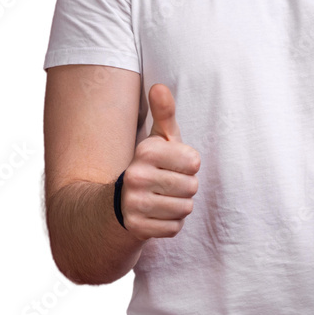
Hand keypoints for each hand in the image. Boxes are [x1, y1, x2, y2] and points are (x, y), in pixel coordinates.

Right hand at [120, 83, 200, 239]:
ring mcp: (134, 204)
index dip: (189, 165)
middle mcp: (135, 177)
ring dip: (179, 206)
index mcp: (145, 151)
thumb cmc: (150, 166)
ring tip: (163, 198)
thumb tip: (159, 86)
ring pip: (185, 208)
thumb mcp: (157, 139)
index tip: (174, 165)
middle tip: (168, 184)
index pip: (194, 161)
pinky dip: (170, 223)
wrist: (119, 204)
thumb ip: (164, 113)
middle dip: (186, 187)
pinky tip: (157, 214)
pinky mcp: (137, 228)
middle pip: (192, 187)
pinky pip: (175, 228)